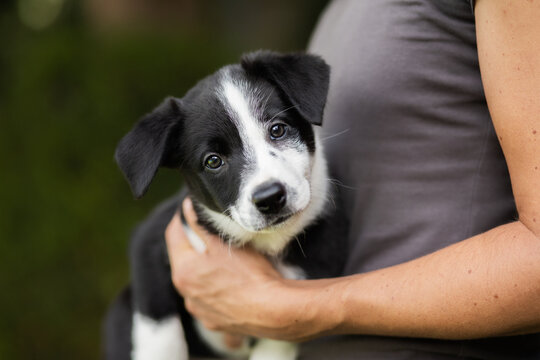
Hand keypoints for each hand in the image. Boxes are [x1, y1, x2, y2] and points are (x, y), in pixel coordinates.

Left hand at [165, 198, 331, 340]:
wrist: (272, 311)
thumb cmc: (250, 275)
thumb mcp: (224, 243)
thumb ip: (200, 225)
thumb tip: (187, 210)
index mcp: (183, 271)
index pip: (173, 235)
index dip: (182, 218)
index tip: (192, 209)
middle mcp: (186, 294)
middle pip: (184, 259)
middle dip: (195, 244)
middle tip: (213, 233)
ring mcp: (200, 310)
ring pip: (197, 281)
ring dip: (205, 269)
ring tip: (227, 261)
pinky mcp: (214, 321)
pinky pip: (210, 299)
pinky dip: (217, 289)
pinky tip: (234, 284)